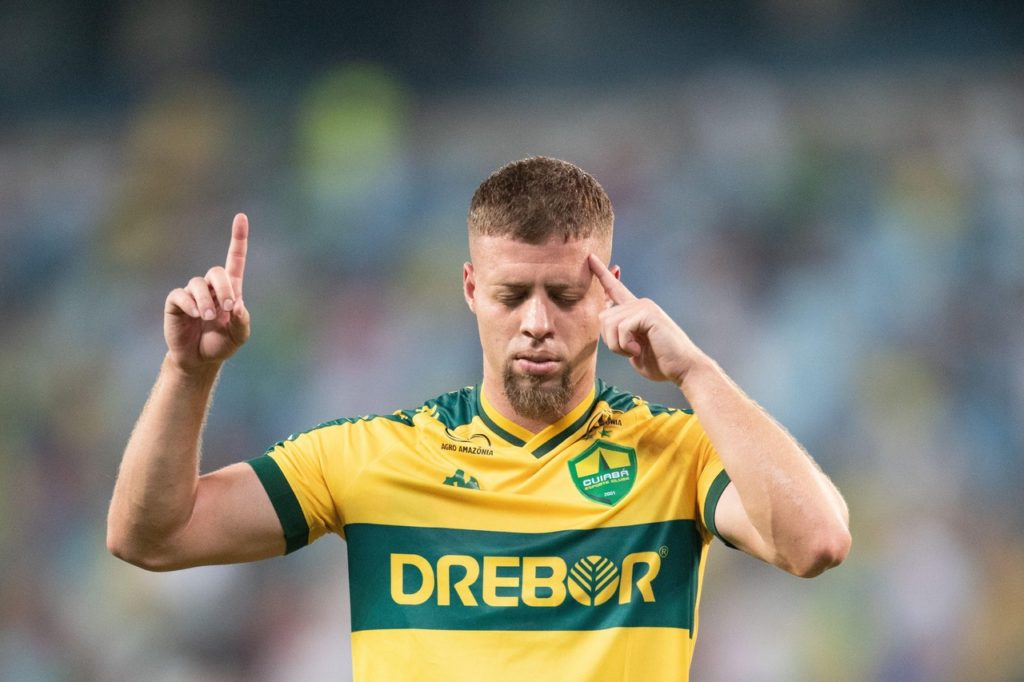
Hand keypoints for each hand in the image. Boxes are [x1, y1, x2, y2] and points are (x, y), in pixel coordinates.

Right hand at [164, 214, 251, 372]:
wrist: (199, 359)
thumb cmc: (220, 344)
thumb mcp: (238, 336)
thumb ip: (242, 321)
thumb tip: (237, 305)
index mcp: (230, 290)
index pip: (235, 259)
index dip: (238, 238)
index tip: (241, 217)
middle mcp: (211, 287)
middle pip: (217, 271)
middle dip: (225, 288)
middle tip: (228, 308)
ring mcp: (192, 293)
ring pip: (199, 284)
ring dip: (206, 302)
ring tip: (208, 318)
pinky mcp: (176, 302)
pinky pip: (182, 295)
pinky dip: (190, 304)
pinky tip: (195, 316)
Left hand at [588, 253, 703, 386]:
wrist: (683, 368)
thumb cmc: (660, 362)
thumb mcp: (631, 347)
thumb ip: (618, 332)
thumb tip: (605, 318)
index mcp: (635, 311)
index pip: (614, 288)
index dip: (602, 274)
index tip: (590, 258)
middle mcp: (639, 304)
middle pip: (603, 316)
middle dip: (609, 340)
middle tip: (629, 351)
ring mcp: (644, 306)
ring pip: (609, 323)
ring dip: (617, 345)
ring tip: (636, 350)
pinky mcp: (648, 313)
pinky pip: (621, 328)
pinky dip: (625, 345)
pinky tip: (639, 349)